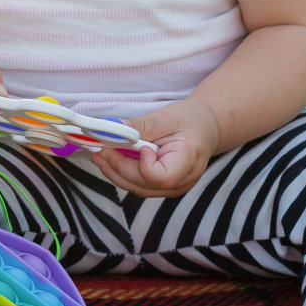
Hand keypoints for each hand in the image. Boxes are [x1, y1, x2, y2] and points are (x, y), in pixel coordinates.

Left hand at [89, 97, 220, 196]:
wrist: (206, 128)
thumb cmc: (190, 120)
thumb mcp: (167, 117)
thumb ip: (141, 126)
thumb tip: (113, 128)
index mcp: (189, 160)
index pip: (162, 176)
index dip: (143, 164)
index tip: (139, 146)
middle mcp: (183, 181)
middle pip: (145, 184)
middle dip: (119, 167)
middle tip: (100, 150)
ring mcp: (174, 188)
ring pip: (139, 189)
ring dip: (116, 173)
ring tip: (99, 156)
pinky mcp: (164, 187)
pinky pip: (140, 186)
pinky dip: (123, 174)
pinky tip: (110, 161)